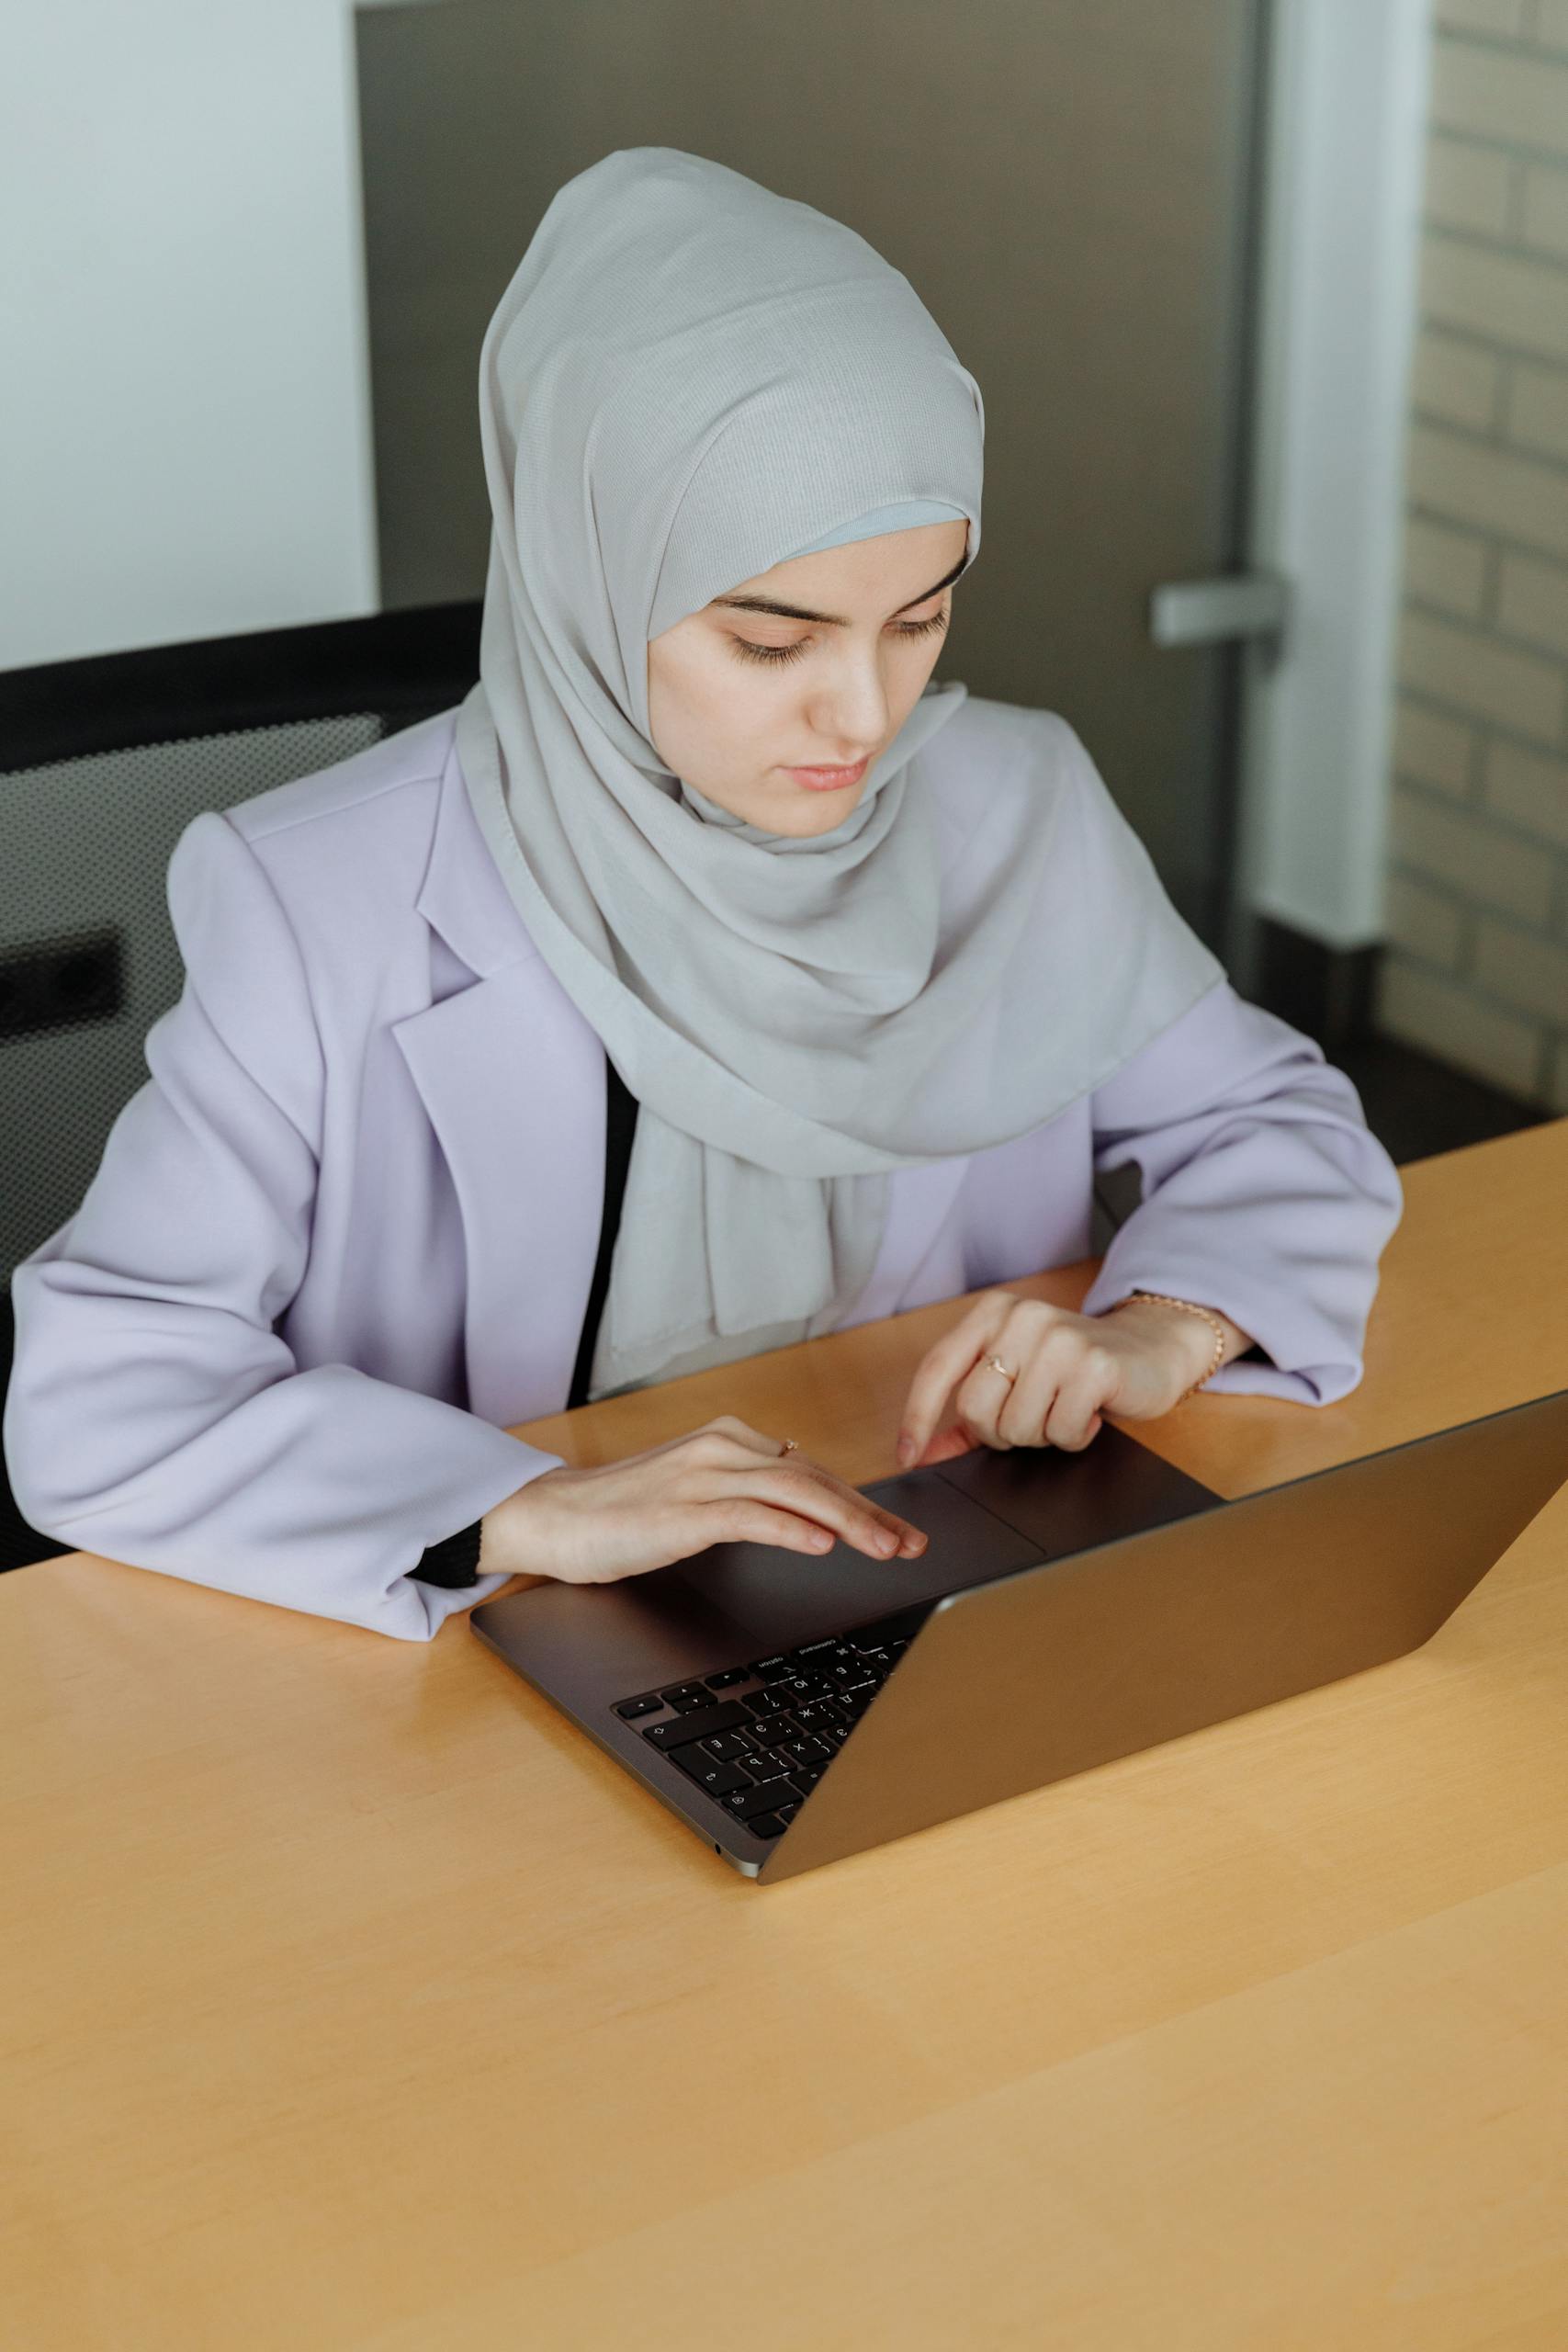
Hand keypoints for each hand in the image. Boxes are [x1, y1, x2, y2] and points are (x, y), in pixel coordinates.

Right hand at [480, 1414, 928, 1585]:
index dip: (861, 1502)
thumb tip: (799, 1477)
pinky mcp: (683, 1510)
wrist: (554, 1518)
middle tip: (911, 1544)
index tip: (900, 1531)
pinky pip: (750, 1515)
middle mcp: (723, 1448)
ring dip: (848, 1522)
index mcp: (729, 1439)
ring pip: (795, 1491)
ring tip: (886, 1548)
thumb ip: (744, 1480)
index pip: (812, 1470)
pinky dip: (792, 1528)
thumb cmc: (621, 1509)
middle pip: (815, 1478)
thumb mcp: (694, 1485)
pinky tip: (822, 1545)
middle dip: (870, 1514)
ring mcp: (703, 1476)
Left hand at [895, 1289, 1247, 1465]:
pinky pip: (1061, 1431)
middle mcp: (1022, 1317)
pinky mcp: (1095, 1364)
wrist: (1148, 1349)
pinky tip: (1089, 1413)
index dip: (917, 1418)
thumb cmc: (1072, 1369)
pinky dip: (1073, 1436)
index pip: (938, 1369)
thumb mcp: (1014, 1379)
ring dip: (1040, 1435)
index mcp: (992, 1313)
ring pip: (1017, 1426)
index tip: (908, 1457)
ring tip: (1063, 1409)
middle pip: (975, 1408)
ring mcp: (1059, 1338)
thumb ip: (965, 1416)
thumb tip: (920, 1452)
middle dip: (999, 1432)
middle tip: (1032, 1419)